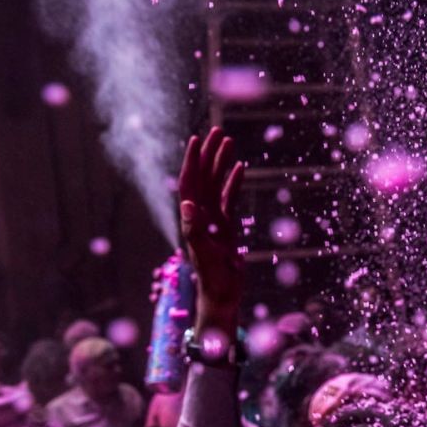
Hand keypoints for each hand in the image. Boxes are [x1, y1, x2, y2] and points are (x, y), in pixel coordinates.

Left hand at [178, 127, 245, 339]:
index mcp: (193, 219)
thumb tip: (187, 204)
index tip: (197, 139)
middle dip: (208, 154)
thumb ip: (194, 229)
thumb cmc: (212, 278)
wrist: (223, 295)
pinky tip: (240, 168)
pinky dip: (233, 183)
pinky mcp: (226, 227)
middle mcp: (200, 216)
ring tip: (229, 142)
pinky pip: (229, 199)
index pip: (190, 183)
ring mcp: (213, 220)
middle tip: (217, 131)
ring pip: (215, 184)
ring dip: (220, 163)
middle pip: (202, 178)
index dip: (192, 160)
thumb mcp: (203, 254)